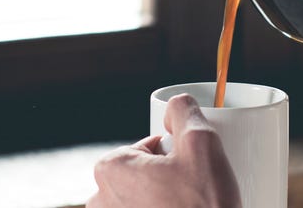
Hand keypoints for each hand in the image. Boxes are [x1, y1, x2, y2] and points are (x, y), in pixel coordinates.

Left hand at [87, 94, 240, 207]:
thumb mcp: (202, 142)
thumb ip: (184, 110)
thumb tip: (175, 105)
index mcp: (111, 169)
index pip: (146, 147)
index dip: (174, 155)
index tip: (190, 173)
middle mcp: (100, 200)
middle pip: (140, 174)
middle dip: (165, 179)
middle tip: (192, 192)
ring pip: (140, 200)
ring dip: (161, 201)